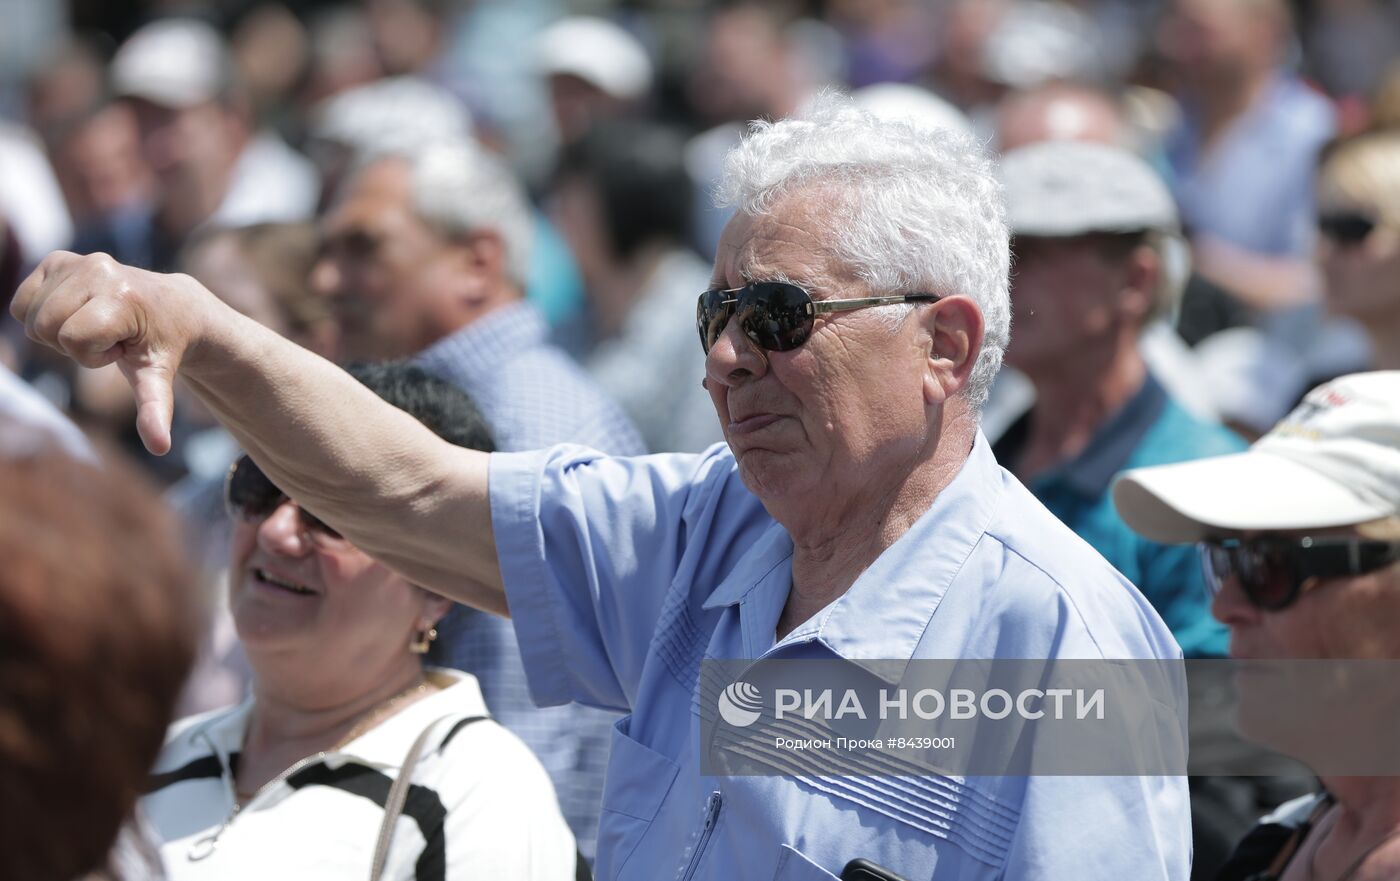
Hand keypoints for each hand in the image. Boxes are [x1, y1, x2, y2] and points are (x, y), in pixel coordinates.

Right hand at [9, 251, 223, 454]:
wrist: (173, 306)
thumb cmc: (163, 344)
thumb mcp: (158, 377)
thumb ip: (155, 409)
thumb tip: (160, 447)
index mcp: (122, 296)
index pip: (71, 338)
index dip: (92, 354)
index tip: (121, 347)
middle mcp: (98, 269)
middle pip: (43, 327)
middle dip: (72, 343)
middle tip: (109, 338)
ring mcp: (76, 260)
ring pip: (28, 315)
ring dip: (58, 329)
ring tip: (98, 325)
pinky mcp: (59, 259)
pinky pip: (21, 300)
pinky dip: (41, 313)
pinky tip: (78, 312)